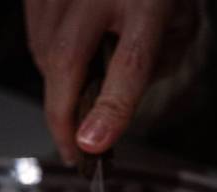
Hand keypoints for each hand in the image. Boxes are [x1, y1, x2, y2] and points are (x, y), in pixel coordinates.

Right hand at [24, 0, 198, 163]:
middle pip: (66, 60)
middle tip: (73, 152)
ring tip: (78, 106)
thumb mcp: (180, 25)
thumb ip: (155, 64)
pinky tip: (70, 68)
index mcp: (149, 0)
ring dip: (58, 91)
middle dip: (63, 116)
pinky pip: (36, 38)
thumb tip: (111, 111)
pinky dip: (49, 64)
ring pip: (45, 54)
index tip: (92, 145)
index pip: (131, 62)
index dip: (110, 108)